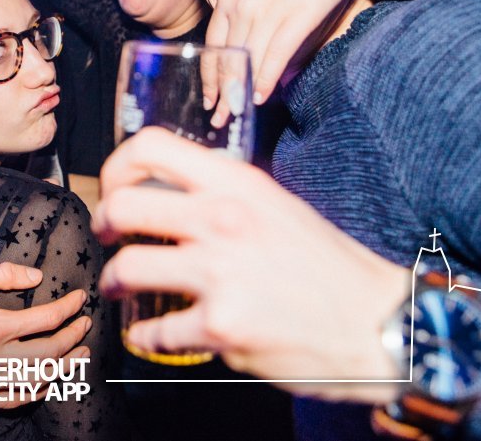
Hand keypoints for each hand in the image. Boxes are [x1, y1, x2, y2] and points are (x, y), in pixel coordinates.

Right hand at [0, 262, 90, 406]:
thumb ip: (1, 275)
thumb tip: (36, 276)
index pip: (46, 320)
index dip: (68, 308)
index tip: (79, 299)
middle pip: (49, 352)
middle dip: (74, 338)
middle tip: (85, 326)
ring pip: (36, 380)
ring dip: (64, 367)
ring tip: (79, 355)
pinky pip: (12, 400)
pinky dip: (35, 392)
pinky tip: (45, 383)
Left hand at [93, 127, 406, 400]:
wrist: (377, 322)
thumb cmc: (328, 265)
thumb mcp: (276, 205)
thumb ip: (227, 195)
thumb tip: (175, 194)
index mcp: (237, 182)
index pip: (151, 145)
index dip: (118, 165)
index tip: (116, 185)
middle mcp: (223, 219)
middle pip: (122, 205)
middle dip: (103, 223)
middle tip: (108, 236)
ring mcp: (219, 273)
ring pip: (126, 268)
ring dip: (114, 281)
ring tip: (121, 287)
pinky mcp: (220, 326)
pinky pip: (154, 330)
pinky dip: (145, 336)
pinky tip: (152, 333)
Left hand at [204, 0, 402, 105]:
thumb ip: (254, 17)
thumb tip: (252, 55)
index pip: (212, 44)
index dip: (209, 76)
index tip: (209, 97)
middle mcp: (243, 3)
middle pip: (227, 58)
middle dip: (222, 92)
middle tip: (219, 119)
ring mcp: (268, 9)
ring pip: (247, 61)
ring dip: (241, 93)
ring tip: (238, 116)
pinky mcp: (295, 15)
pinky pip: (274, 55)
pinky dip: (265, 79)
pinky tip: (262, 97)